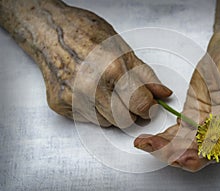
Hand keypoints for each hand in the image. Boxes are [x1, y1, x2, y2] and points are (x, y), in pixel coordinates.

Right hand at [29, 1, 172, 127]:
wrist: (50, 31)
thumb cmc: (85, 34)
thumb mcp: (123, 49)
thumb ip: (145, 76)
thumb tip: (162, 93)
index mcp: (112, 69)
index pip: (140, 105)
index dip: (149, 107)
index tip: (148, 104)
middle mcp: (91, 87)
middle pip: (125, 120)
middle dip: (133, 112)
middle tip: (130, 98)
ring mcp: (73, 98)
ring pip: (108, 123)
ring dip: (114, 112)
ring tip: (107, 90)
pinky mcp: (61, 105)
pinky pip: (89, 120)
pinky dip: (96, 110)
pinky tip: (91, 92)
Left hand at [134, 35, 219, 171]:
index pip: (215, 145)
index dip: (197, 154)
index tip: (179, 156)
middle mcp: (218, 128)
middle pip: (196, 151)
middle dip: (172, 153)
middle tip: (151, 146)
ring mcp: (203, 126)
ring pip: (183, 146)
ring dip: (164, 148)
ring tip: (144, 142)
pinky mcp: (192, 120)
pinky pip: (176, 135)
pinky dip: (163, 139)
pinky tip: (149, 139)